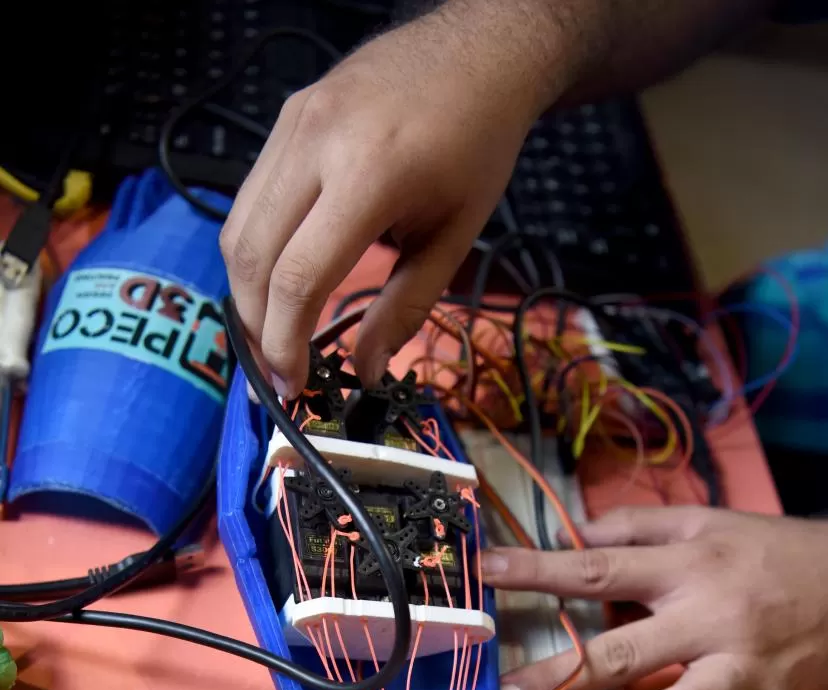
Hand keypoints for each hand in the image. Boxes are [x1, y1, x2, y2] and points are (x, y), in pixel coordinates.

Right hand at [221, 3, 565, 395]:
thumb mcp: (454, 237)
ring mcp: (293, 125)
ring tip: (274, 335)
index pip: (298, 277)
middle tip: (278, 371)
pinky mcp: (285, 118)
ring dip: (247, 293)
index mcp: (368, 174)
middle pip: (252, 258)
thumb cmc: (476, 144)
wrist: (476, 52)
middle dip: (257, 327)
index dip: (286, 342)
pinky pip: (250, 198)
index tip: (294, 384)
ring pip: (237, 228)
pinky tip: (280, 282)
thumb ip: (403, 308)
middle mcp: (316, 143)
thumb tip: (363, 372)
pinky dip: (255, 251)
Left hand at [479, 506, 827, 689]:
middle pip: (627, 651)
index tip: (488, 574)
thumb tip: (573, 531)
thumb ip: (636, 525)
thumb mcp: (704, 520)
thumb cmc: (771, 550)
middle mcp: (714, 618)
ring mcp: (749, 666)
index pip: (599, 567)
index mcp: (689, 566)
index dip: (539, 571)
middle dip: (561, 675)